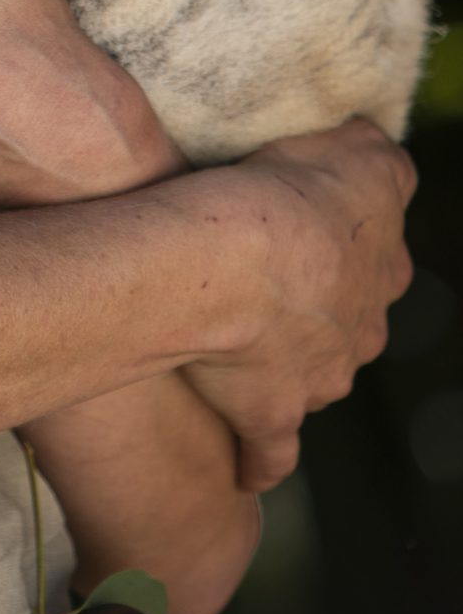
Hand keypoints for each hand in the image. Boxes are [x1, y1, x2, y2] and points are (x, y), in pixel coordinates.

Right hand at [182, 118, 415, 490]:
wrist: (234, 262)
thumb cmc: (286, 196)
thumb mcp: (352, 150)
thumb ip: (374, 152)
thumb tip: (376, 146)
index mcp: (378, 273)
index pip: (375, 265)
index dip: (343, 250)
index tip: (309, 236)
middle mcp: (360, 334)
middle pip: (347, 327)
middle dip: (321, 315)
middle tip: (270, 287)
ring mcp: (319, 382)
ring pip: (315, 379)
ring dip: (289, 368)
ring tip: (243, 346)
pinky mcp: (270, 416)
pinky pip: (270, 452)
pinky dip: (260, 460)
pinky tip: (247, 466)